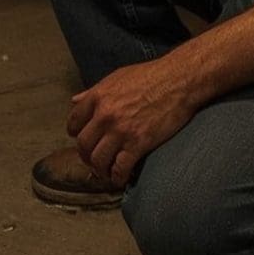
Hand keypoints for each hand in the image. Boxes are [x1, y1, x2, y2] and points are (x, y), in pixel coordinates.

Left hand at [67, 56, 202, 186]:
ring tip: (106, 172)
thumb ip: (94, 91)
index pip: (74, 123)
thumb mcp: (118, 77)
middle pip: (83, 145)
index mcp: (98, 97)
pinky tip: (120, 178)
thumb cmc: (151, 75)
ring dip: (100, 170)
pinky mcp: (138, 143)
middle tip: (93, 161)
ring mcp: (121, 131)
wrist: (179, 80)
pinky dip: (117, 177)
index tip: (84, 140)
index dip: (76, 135)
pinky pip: (120, 168)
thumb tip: (75, 101)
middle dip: (86, 157)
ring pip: (98, 160)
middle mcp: (105, 115)